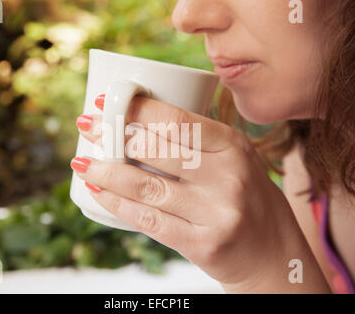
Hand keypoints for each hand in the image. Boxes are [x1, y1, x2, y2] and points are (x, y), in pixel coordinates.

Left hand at [71, 94, 329, 292]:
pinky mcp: (203, 243)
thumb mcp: (234, 159)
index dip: (135, 108)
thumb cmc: (245, 198)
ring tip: (82, 163)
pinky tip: (99, 193)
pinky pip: (150, 219)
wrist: (272, 253)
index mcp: (233, 146)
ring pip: (146, 186)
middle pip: (157, 150)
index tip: (105, 101)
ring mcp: (216, 211)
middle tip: (86, 126)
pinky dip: (118, 205)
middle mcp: (227, 175)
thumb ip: (198, 141)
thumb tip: (140, 120)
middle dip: (112, 134)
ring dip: (106, 172)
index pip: (177, 119)